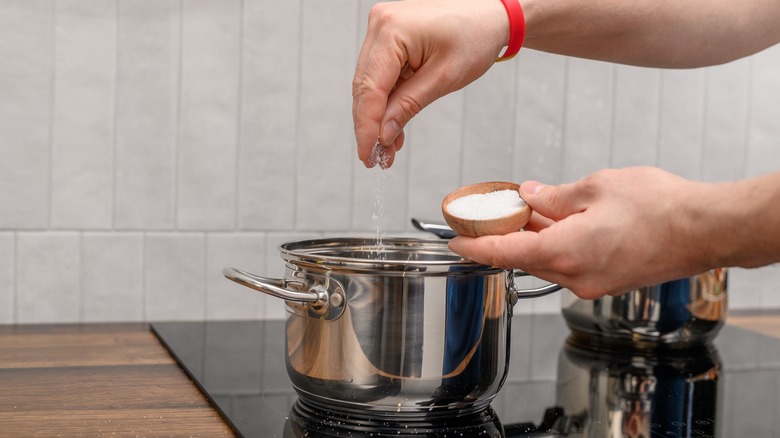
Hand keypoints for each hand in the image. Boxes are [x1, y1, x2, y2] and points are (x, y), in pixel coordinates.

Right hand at [352, 0, 508, 167]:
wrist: (491, 14)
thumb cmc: (475, 36)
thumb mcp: (443, 78)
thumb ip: (408, 106)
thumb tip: (383, 135)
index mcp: (392, 30)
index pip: (369, 88)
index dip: (366, 127)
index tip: (368, 156)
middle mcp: (380, 25)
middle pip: (364, 87)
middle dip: (370, 126)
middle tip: (375, 159)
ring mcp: (382, 30)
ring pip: (369, 85)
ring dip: (378, 118)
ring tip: (388, 149)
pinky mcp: (389, 38)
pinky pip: (381, 76)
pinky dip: (387, 103)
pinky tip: (393, 128)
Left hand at [448, 167, 718, 298]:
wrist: (705, 229)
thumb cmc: (659, 207)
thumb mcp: (596, 187)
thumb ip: (555, 196)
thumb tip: (531, 196)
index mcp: (565, 252)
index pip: (504, 253)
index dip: (474, 247)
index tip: (454, 241)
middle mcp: (575, 276)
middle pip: (525, 257)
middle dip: (507, 235)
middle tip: (496, 212)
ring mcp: (592, 284)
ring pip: (548, 261)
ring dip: (535, 239)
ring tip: (530, 210)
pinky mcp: (608, 282)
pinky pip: (570, 264)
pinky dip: (558, 245)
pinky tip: (560, 223)